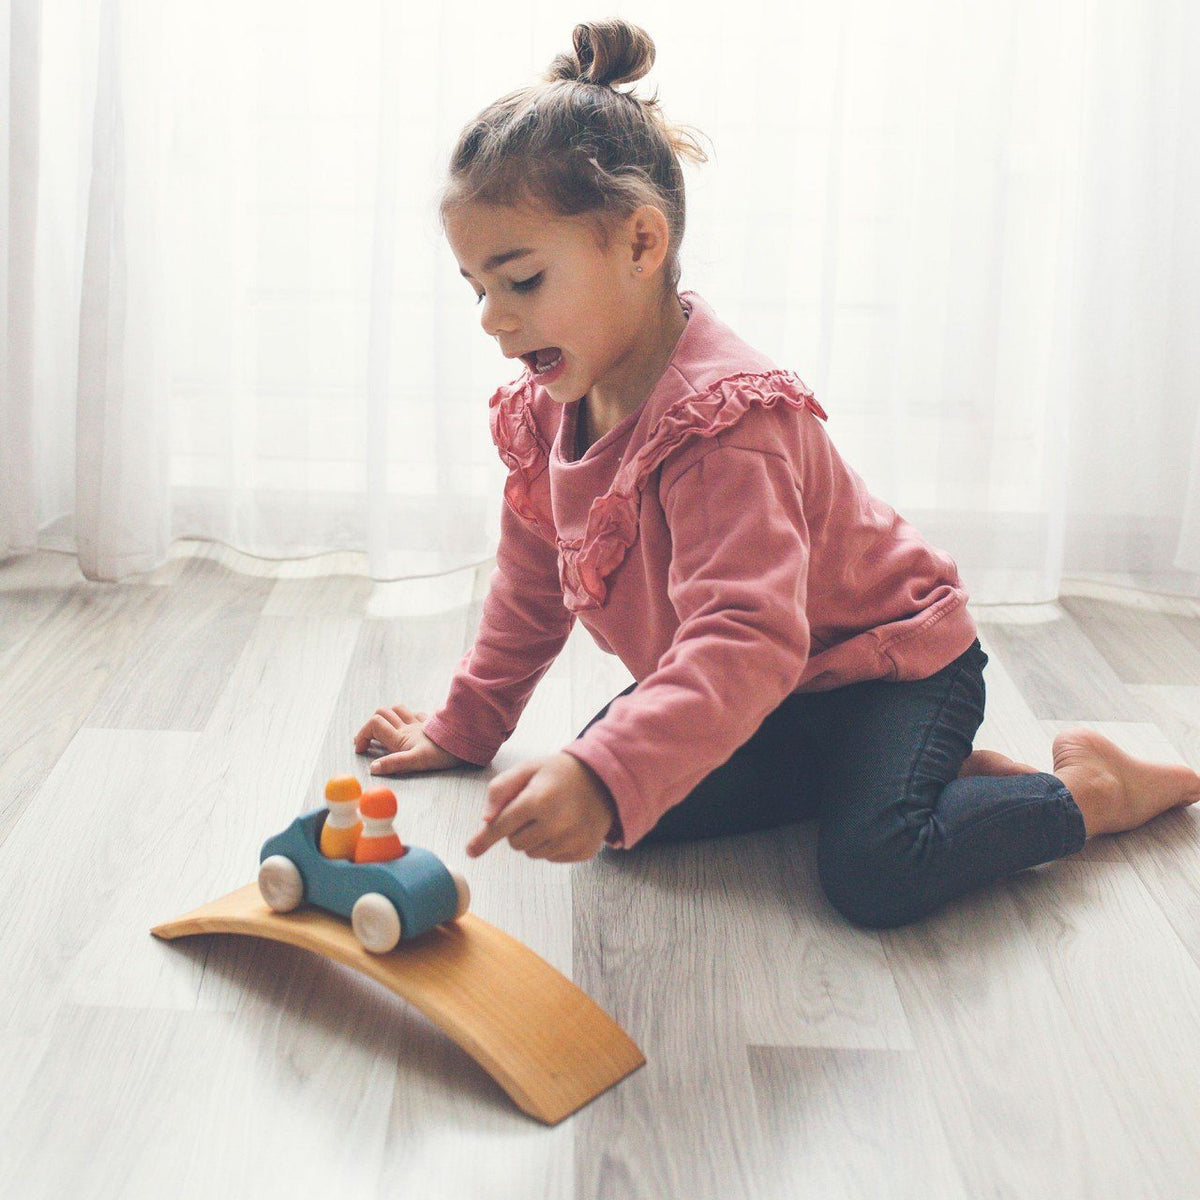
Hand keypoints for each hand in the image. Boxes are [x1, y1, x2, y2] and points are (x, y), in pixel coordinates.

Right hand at [353, 704, 466, 773]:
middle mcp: (408, 726)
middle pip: (383, 713)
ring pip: (398, 710)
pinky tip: (411, 725)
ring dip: (388, 716)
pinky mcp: (432, 724)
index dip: (363, 735)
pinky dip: (409, 717)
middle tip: (368, 741)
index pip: (374, 725)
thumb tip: (373, 768)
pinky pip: (417, 714)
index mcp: (401, 736)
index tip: (360, 750)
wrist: (467, 741)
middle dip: (371, 724)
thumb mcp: (416, 762)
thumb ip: (394, 764)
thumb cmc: (442, 753)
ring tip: (385, 731)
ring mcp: (420, 723)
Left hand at [466, 753, 616, 862]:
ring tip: (551, 815)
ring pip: (532, 852)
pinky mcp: (582, 851)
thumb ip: (501, 789)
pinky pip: (551, 857)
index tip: (470, 851)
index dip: (483, 838)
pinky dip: (552, 845)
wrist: (604, 780)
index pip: (501, 826)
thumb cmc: (560, 774)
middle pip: (515, 843)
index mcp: (538, 800)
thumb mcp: (528, 769)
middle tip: (535, 808)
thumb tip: (486, 820)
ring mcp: (571, 840)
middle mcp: (556, 824)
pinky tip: (564, 826)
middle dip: (517, 828)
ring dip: (535, 838)